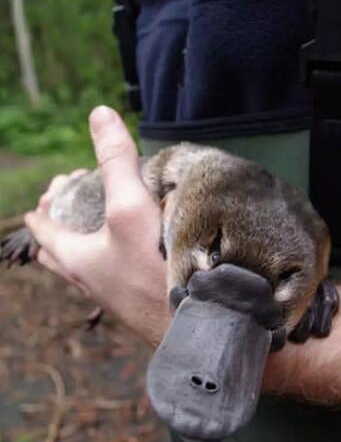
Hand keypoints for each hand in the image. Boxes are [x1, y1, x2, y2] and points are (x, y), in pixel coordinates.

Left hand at [25, 106, 169, 347]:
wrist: (196, 327)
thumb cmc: (155, 272)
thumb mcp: (130, 208)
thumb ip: (116, 162)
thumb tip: (99, 114)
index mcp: (75, 259)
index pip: (44, 230)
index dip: (43, 206)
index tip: (50, 191)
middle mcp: (89, 280)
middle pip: (58, 252)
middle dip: (59, 224)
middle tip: (72, 202)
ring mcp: (113, 293)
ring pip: (86, 264)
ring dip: (86, 241)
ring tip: (101, 221)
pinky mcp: (138, 300)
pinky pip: (113, 273)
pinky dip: (113, 254)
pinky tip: (138, 246)